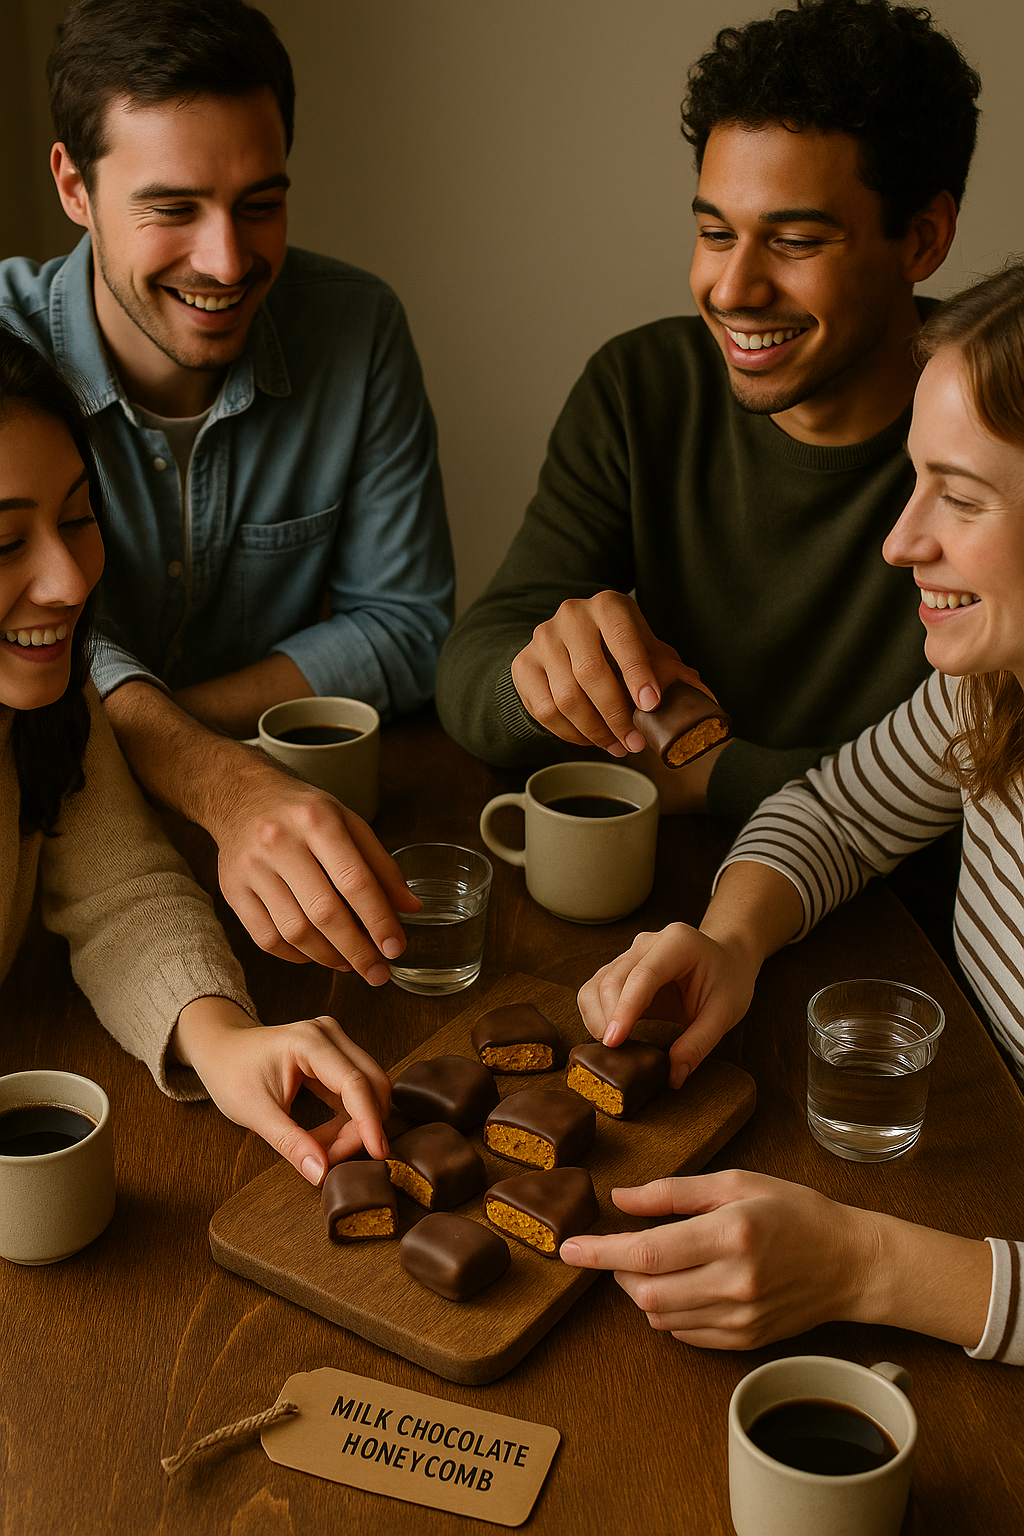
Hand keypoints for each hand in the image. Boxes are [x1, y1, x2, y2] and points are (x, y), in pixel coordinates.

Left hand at [172, 998, 392, 1183]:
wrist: (220, 1050)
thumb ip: (290, 1143)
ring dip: (357, 1123)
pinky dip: (349, 1117)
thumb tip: (321, 1173)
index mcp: (309, 1042)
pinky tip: (329, 1136)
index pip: (355, 1083)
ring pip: (369, 1087)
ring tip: (328, 1149)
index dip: (368, 1122)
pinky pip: (356, 1089)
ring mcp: (334, 1042)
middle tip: (339, 1159)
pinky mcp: (335, 1054)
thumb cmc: (230, 1074)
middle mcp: (329, 1034)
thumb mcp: (255, 1114)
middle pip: (371, 1083)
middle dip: (363, 1126)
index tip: (378, 1154)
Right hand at [208, 749, 419, 978]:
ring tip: (350, 963)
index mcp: (317, 820)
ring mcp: (252, 868)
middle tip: (378, 972)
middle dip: (357, 950)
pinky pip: (267, 938)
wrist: (241, 797)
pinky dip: (296, 956)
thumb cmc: (303, 813)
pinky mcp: (232, 890)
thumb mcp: (349, 822)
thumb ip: (381, 866)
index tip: (396, 948)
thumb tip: (410, 909)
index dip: (378, 920)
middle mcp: (280, 842)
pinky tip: (315, 954)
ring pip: (295, 931)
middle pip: (324, 912)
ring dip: (328, 957)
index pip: (355, 880)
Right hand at [510, 590, 714, 756]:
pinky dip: (570, 734)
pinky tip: (590, 739)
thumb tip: (705, 703)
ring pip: (565, 698)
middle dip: (616, 716)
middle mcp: (571, 616)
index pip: (622, 638)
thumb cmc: (618, 649)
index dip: (637, 673)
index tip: (651, 705)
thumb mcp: (648, 652)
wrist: (567, 643)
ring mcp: (542, 640)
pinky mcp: (523, 665)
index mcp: (608, 606)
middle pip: (590, 674)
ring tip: (617, 745)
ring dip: (595, 731)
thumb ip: (673, 674)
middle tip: (636, 742)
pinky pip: (544, 711)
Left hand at [560, 1171, 876, 1349]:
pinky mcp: (744, 1341)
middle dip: (618, 1270)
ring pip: (660, 1317)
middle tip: (621, 1247)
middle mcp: (734, 1282)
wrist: (850, 1262)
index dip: (599, 1252)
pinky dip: (668, 1312)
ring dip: (641, 1291)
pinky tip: (681, 1286)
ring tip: (655, 1263)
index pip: (647, 1251)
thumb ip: (673, 1192)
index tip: (567, 1250)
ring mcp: (740, 1318)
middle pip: (645, 1292)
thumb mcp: (736, 1183)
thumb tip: (620, 1199)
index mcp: (730, 1235)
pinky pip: (684, 1334)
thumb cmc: (794, 1211)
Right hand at [577, 922, 757, 1086]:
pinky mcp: (620, 968)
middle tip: (618, 1056)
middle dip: (608, 1019)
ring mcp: (630, 953)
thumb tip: (673, 1076)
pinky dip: (596, 1015)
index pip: (642, 976)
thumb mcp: (725, 1012)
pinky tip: (614, 1034)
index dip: (624, 1009)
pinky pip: (595, 990)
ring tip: (616, 1046)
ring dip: (597, 1018)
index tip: (613, 1042)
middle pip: (611, 980)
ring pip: (596, 985)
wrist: (726, 959)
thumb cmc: (729, 981)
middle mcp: (647, 943)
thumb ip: (699, 1043)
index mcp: (677, 944)